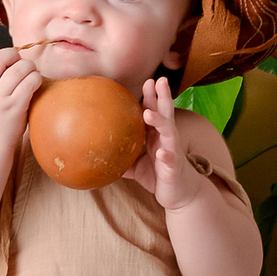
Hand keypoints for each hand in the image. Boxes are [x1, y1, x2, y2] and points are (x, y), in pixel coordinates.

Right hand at [0, 48, 42, 153]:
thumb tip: (8, 55)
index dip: (4, 56)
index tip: (11, 65)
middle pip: (2, 57)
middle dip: (16, 56)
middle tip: (22, 66)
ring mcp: (1, 98)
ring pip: (20, 68)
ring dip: (30, 67)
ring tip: (31, 74)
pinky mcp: (16, 106)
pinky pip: (30, 83)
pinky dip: (36, 79)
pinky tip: (36, 84)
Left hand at [124, 79, 203, 210]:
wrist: (180, 195)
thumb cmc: (158, 176)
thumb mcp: (135, 166)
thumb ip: (121, 158)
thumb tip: (96, 156)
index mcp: (158, 136)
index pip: (155, 112)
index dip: (151, 97)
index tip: (147, 81)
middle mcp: (167, 140)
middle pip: (166, 114)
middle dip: (163, 97)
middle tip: (159, 80)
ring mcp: (173, 152)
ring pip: (169, 133)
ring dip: (160, 122)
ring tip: (149, 113)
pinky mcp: (175, 168)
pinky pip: (171, 160)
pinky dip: (167, 156)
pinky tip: (161, 152)